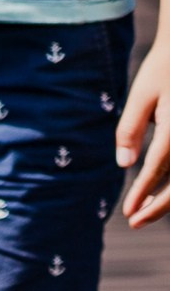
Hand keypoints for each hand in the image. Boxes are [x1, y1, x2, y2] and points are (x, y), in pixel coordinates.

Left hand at [118, 42, 169, 226]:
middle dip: (159, 206)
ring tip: (144, 210)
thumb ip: (129, 129)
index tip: (127, 213)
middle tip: (133, 222)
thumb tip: (123, 164)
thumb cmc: (165, 68)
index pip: (158, 168)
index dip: (142, 193)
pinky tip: (159, 189)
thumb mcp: (141, 96)